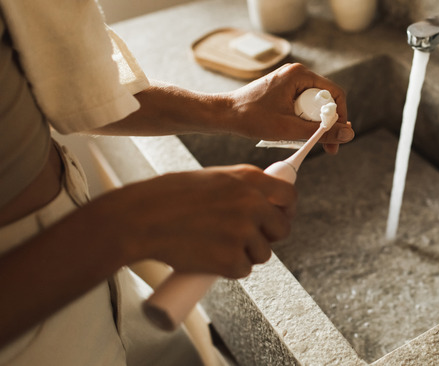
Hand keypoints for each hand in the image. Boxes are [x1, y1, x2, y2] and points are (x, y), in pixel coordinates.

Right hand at [90, 164, 295, 277]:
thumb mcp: (212, 178)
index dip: (286, 210)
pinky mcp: (231, 259)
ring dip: (246, 254)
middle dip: (268, 236)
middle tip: (246, 238)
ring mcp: (243, 232)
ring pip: (263, 253)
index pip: (289, 195)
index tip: (279, 217)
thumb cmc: (166, 197)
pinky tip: (209, 259)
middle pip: (282, 228)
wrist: (139, 219)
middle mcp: (252, 203)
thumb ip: (239, 188)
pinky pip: (243, 270)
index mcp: (249, 179)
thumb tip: (262, 201)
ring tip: (217, 246)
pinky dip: (229, 270)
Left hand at [223, 63, 354, 153]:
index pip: (335, 93)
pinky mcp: (283, 91)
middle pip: (325, 100)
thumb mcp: (290, 128)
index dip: (340, 116)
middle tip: (326, 145)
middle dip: (327, 124)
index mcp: (300, 75)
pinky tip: (297, 133)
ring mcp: (289, 82)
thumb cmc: (251, 118)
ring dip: (314, 124)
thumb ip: (321, 132)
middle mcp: (297, 74)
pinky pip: (302, 106)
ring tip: (308, 140)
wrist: (223, 115)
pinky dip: (303, 121)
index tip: (337, 136)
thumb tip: (349, 135)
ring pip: (314, 105)